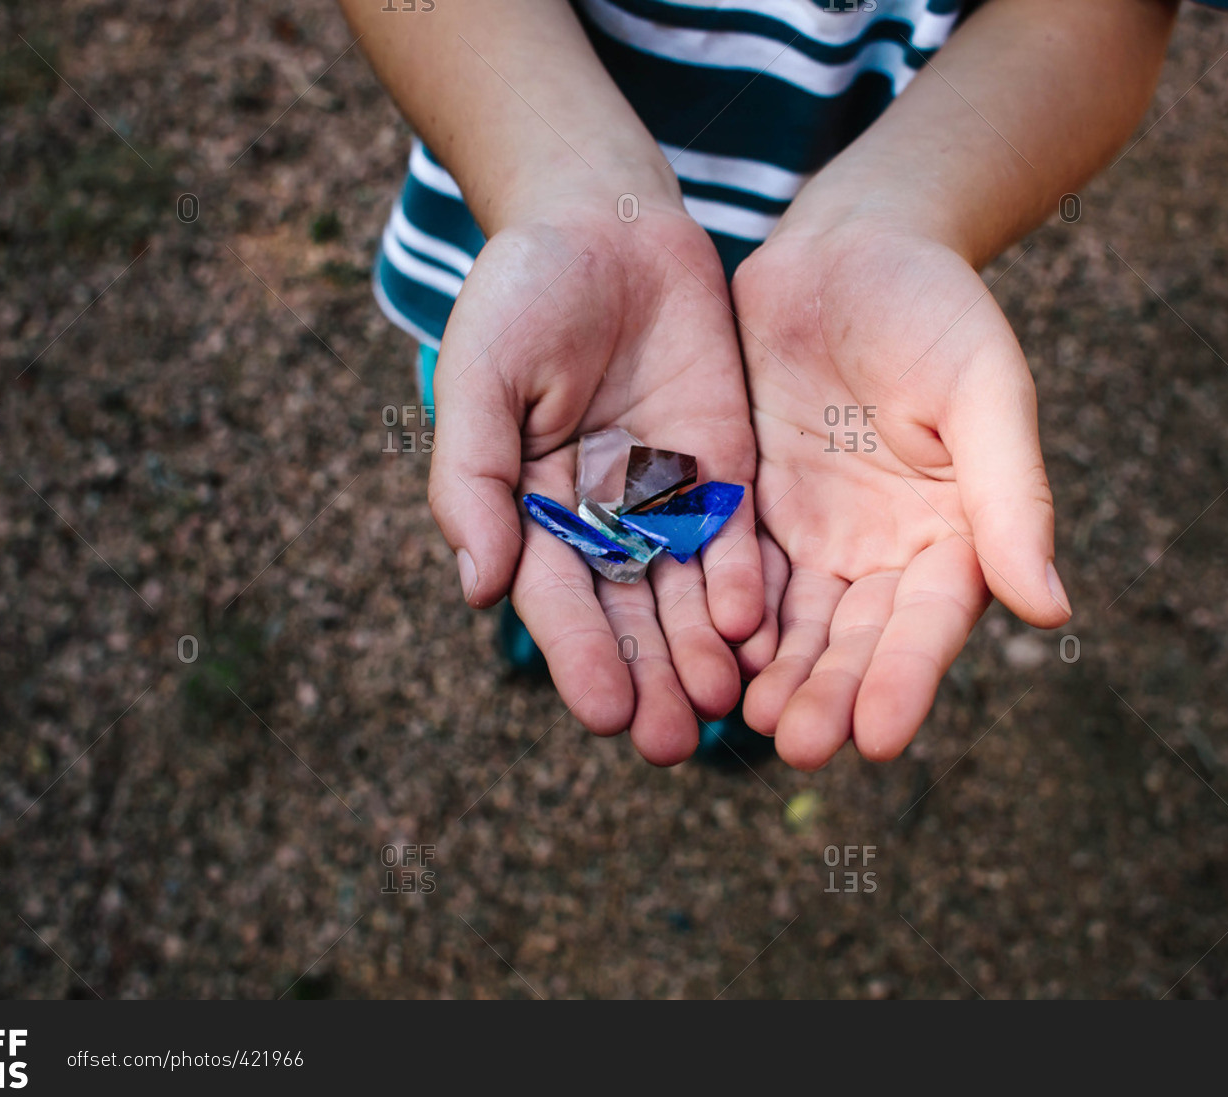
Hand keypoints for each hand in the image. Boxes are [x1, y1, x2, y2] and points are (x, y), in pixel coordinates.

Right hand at [428, 193, 762, 763]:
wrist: (605, 220)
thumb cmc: (523, 291)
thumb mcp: (480, 374)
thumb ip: (475, 478)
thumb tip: (478, 589)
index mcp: (532, 506)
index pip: (557, 598)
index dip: (579, 654)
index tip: (605, 714)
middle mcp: (599, 516)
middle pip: (627, 611)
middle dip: (649, 675)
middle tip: (675, 744)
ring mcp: (664, 493)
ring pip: (684, 589)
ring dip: (700, 651)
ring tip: (720, 708)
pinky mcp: (723, 465)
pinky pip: (735, 534)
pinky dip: (741, 581)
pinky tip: (753, 628)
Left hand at [730, 220, 1070, 769]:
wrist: (846, 248)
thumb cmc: (933, 306)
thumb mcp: (982, 387)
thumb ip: (1010, 492)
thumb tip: (1050, 608)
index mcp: (956, 530)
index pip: (930, 620)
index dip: (905, 679)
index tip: (877, 738)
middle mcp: (887, 549)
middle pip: (857, 637)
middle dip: (829, 693)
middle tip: (796, 745)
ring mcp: (819, 534)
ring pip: (796, 623)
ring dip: (776, 676)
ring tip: (748, 726)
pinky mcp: (756, 510)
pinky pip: (738, 575)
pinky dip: (726, 619)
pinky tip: (704, 657)